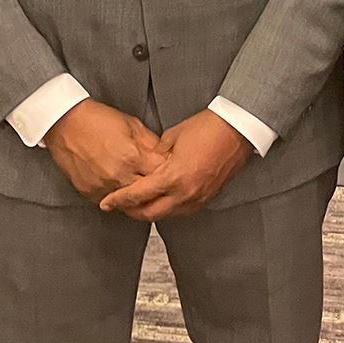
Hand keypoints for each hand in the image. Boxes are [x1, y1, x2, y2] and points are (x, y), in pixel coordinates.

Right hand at [42, 99, 163, 202]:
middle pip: (148, 193)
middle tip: (159, 183)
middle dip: (156, 188)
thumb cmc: (96, 120)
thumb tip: (166, 156)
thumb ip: (152, 143)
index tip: (171, 171)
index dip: (169, 173)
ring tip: (140, 186)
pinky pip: (110, 202)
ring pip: (130, 203)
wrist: (64, 123)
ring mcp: (103, 186)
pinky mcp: (90, 192)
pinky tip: (121, 186)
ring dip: (137, 196)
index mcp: (132, 156)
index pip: (162, 175)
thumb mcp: (132, 125)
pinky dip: (118, 197)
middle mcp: (118, 175)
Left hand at [99, 109, 253, 222]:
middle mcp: (185, 193)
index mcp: (173, 177)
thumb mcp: (171, 137)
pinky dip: (168, 208)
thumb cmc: (207, 127)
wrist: (238, 130)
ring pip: (167, 215)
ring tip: (138, 203)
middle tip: (119, 206)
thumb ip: (154, 156)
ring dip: (151, 211)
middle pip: (150, 213)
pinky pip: (182, 211)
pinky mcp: (207, 198)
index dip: (119, 200)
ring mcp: (198, 198)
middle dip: (131, 212)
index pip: (138, 195)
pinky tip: (162, 200)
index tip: (106, 203)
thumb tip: (143, 166)